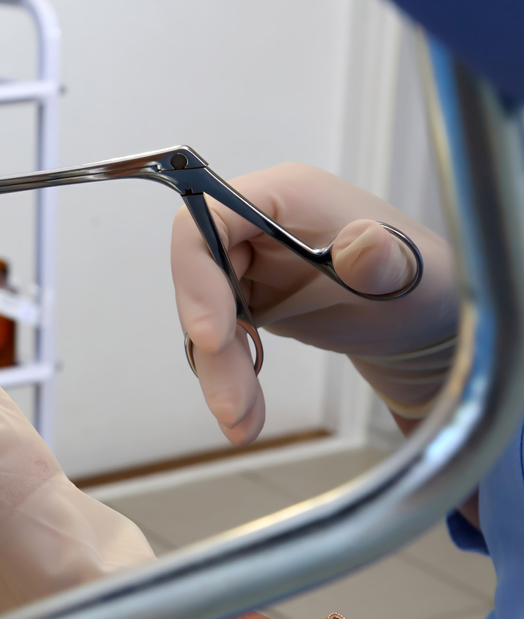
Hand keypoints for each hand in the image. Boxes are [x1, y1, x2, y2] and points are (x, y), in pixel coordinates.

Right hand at [172, 163, 457, 443]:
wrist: (421, 323)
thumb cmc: (421, 283)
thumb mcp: (410, 274)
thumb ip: (384, 258)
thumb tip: (363, 241)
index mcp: (284, 195)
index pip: (208, 220)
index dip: (196, 276)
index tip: (211, 336)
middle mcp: (254, 223)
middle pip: (200, 278)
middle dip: (212, 347)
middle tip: (232, 405)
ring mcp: (247, 262)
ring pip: (204, 317)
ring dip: (219, 373)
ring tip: (243, 423)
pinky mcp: (245, 299)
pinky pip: (219, 339)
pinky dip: (230, 378)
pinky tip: (248, 414)